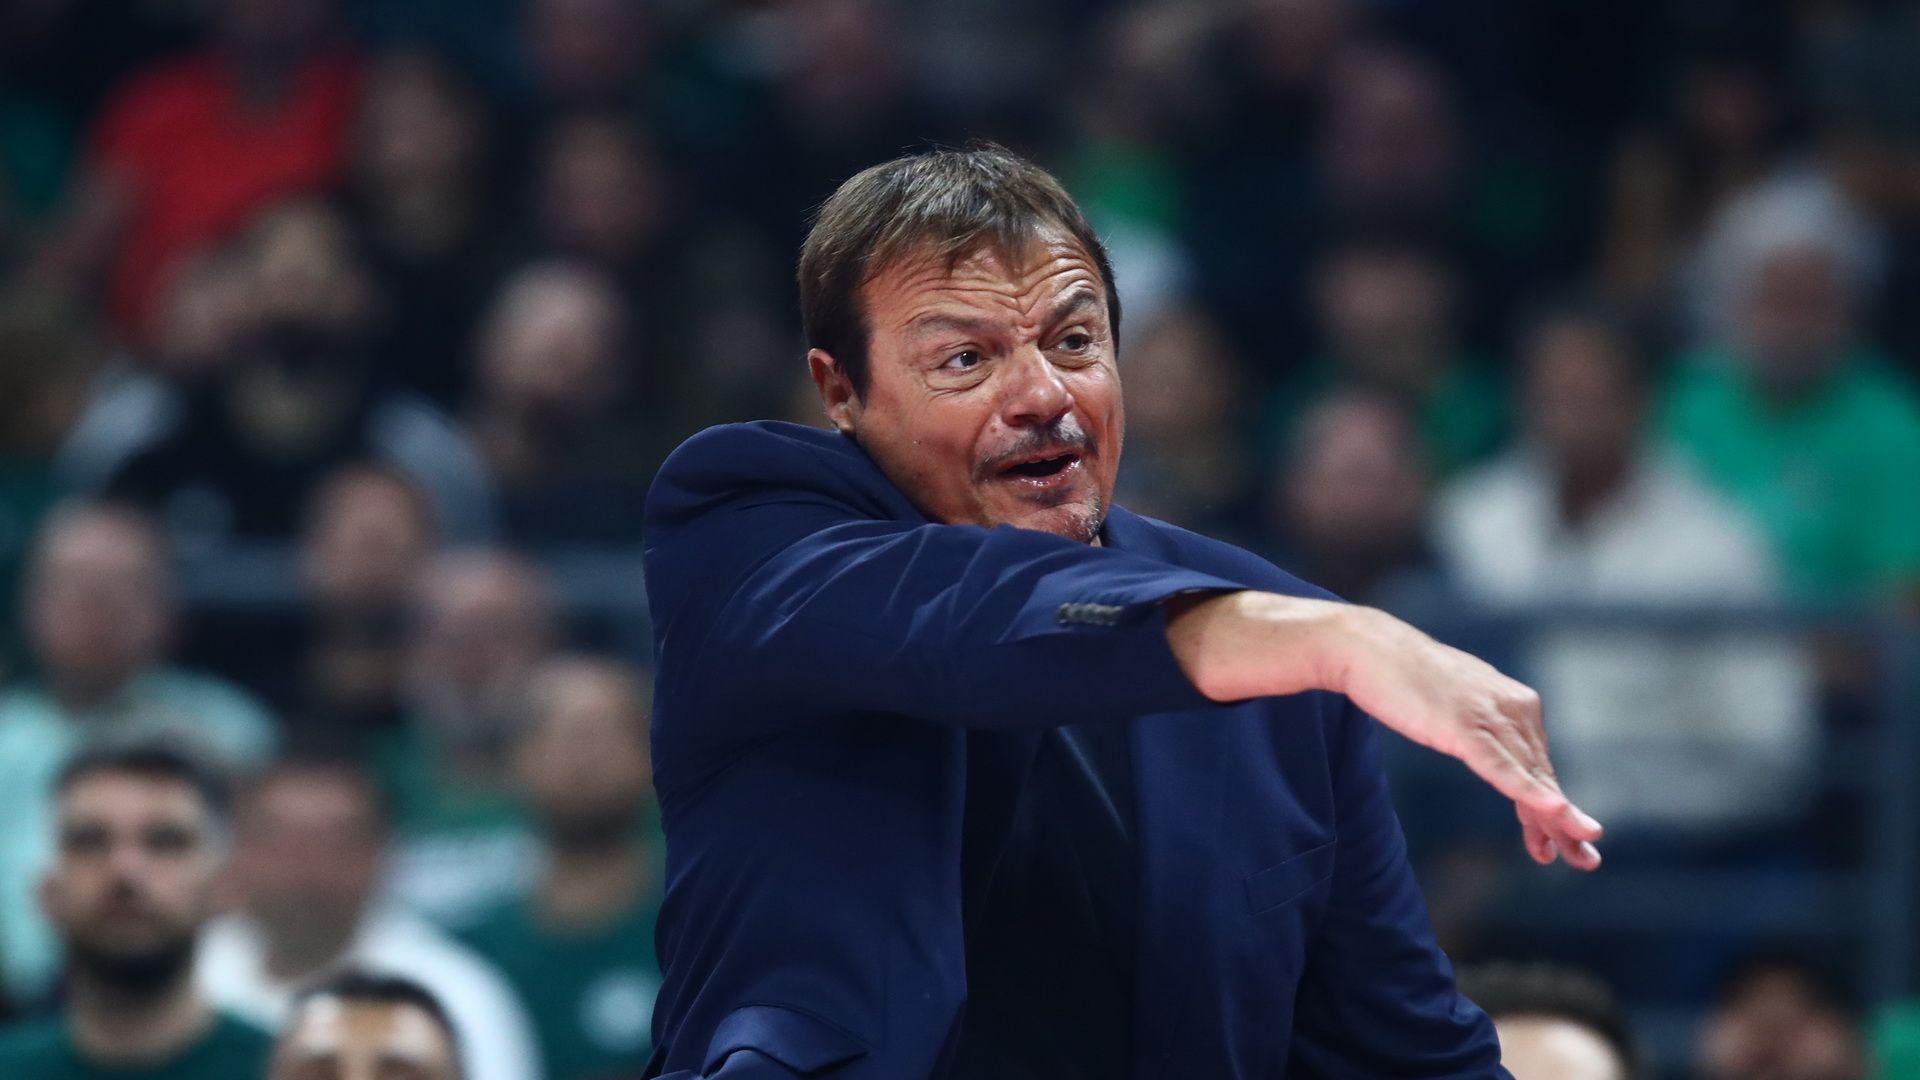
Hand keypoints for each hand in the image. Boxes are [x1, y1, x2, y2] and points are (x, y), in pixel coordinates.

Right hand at [1165, 592, 1602, 869]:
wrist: (1364, 646)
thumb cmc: (1401, 674)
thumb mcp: (1453, 702)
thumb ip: (1478, 724)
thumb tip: (1488, 747)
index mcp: (1513, 701)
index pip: (1538, 764)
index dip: (1550, 807)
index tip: (1560, 844)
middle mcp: (1512, 707)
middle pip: (1544, 774)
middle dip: (1565, 823)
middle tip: (1586, 861)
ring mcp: (1488, 715)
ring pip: (1531, 776)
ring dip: (1556, 818)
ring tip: (1577, 852)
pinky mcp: (1464, 725)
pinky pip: (1502, 767)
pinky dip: (1529, 791)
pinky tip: (1554, 812)